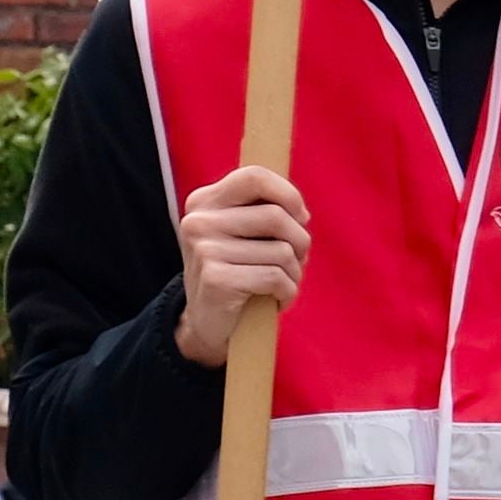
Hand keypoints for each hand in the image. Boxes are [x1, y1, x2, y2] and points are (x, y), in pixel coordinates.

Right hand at [171, 166, 309, 366]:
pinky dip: (288, 292)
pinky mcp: (216, 279)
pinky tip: (277, 300)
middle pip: (276, 216)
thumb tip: (301, 214)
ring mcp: (204, 250)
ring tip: (283, 283)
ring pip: (282, 251)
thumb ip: (266, 210)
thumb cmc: (237, 270)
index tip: (300, 217)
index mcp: (205, 201)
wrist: (207, 323)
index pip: (255, 176)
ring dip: (295, 272)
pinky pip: (275, 278)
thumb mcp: (243, 233)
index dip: (288, 194)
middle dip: (300, 241)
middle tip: (297, 260)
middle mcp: (199, 222)